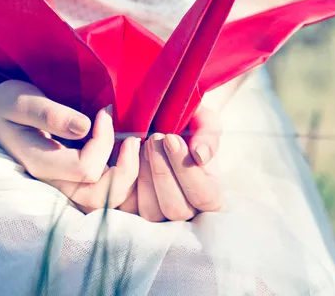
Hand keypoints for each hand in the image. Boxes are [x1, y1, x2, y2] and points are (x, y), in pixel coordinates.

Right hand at [0, 80, 139, 211]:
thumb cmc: (7, 103)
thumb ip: (51, 114)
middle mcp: (53, 181)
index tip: (103, 112)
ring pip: (104, 201)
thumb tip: (85, 126)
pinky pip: (104, 192)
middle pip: (99, 197)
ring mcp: (64, 184)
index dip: (104, 141)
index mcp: (40, 164)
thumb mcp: (22, 100)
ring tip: (133, 146)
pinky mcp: (73, 180)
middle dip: (125, 171)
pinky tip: (127, 153)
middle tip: (132, 139)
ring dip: (127, 177)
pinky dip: (123, 178)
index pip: (85, 168)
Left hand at [120, 106, 223, 220]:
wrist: (159, 121)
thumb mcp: (202, 120)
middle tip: (154, 137)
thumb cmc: (186, 123)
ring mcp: (159, 215)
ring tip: (142, 144)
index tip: (171, 138)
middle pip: (176, 209)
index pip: (204, 196)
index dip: (187, 170)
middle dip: (162, 172)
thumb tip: (200, 155)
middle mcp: (186, 210)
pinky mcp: (133, 212)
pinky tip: (128, 154)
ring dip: (144, 175)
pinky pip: (127, 207)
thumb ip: (208, 133)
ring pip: (151, 212)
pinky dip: (125, 180)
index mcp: (209, 194)